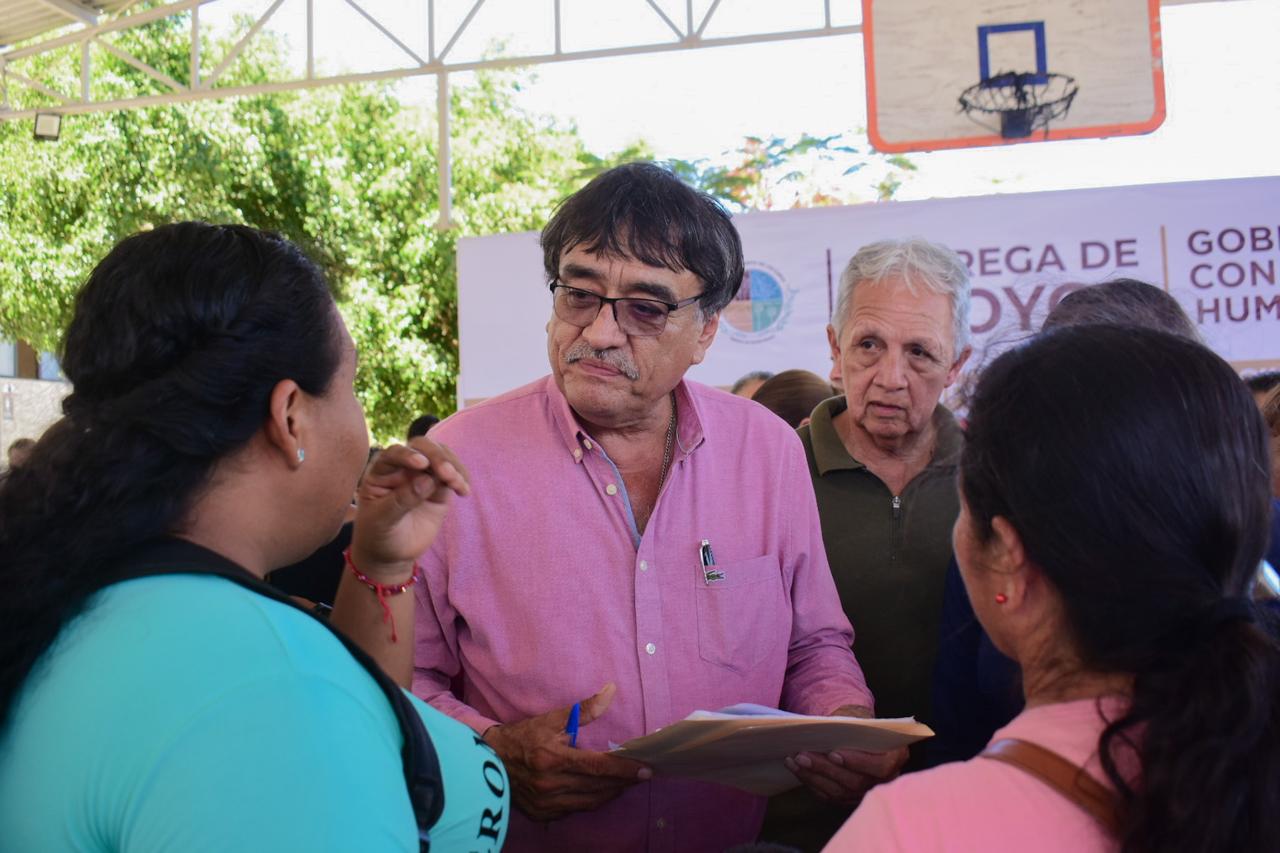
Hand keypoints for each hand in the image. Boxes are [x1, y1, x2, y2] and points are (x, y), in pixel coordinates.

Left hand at [350, 439, 469, 578]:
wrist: (389, 553)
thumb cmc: (377, 534)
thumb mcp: (382, 520)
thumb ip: (402, 500)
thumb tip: (427, 480)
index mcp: (382, 470)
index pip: (395, 453)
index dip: (408, 455)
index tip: (421, 464)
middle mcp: (403, 466)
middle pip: (422, 447)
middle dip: (437, 456)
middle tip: (447, 473)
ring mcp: (423, 475)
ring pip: (441, 457)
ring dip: (453, 466)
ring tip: (458, 485)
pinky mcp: (439, 487)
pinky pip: (453, 475)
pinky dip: (461, 478)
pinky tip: (463, 490)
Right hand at [483, 683, 651, 821]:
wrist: (489, 761)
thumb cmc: (522, 736)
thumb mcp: (551, 719)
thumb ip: (584, 710)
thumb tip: (611, 691)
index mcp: (554, 759)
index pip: (598, 768)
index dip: (624, 770)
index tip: (645, 769)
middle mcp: (551, 785)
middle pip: (598, 788)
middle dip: (623, 782)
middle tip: (641, 775)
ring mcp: (546, 804)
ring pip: (590, 803)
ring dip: (610, 794)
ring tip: (625, 784)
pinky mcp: (543, 815)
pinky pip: (575, 810)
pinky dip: (591, 801)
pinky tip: (600, 792)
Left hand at [784, 704, 907, 804]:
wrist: (859, 733)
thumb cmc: (860, 723)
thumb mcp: (861, 719)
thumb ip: (851, 725)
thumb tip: (825, 728)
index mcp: (896, 756)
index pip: (880, 766)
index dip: (857, 762)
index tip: (833, 753)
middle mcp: (885, 780)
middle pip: (855, 782)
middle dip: (826, 768)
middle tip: (802, 755)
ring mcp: (867, 792)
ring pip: (839, 792)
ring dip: (813, 776)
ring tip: (793, 760)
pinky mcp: (850, 798)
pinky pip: (829, 796)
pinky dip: (811, 782)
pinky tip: (797, 769)